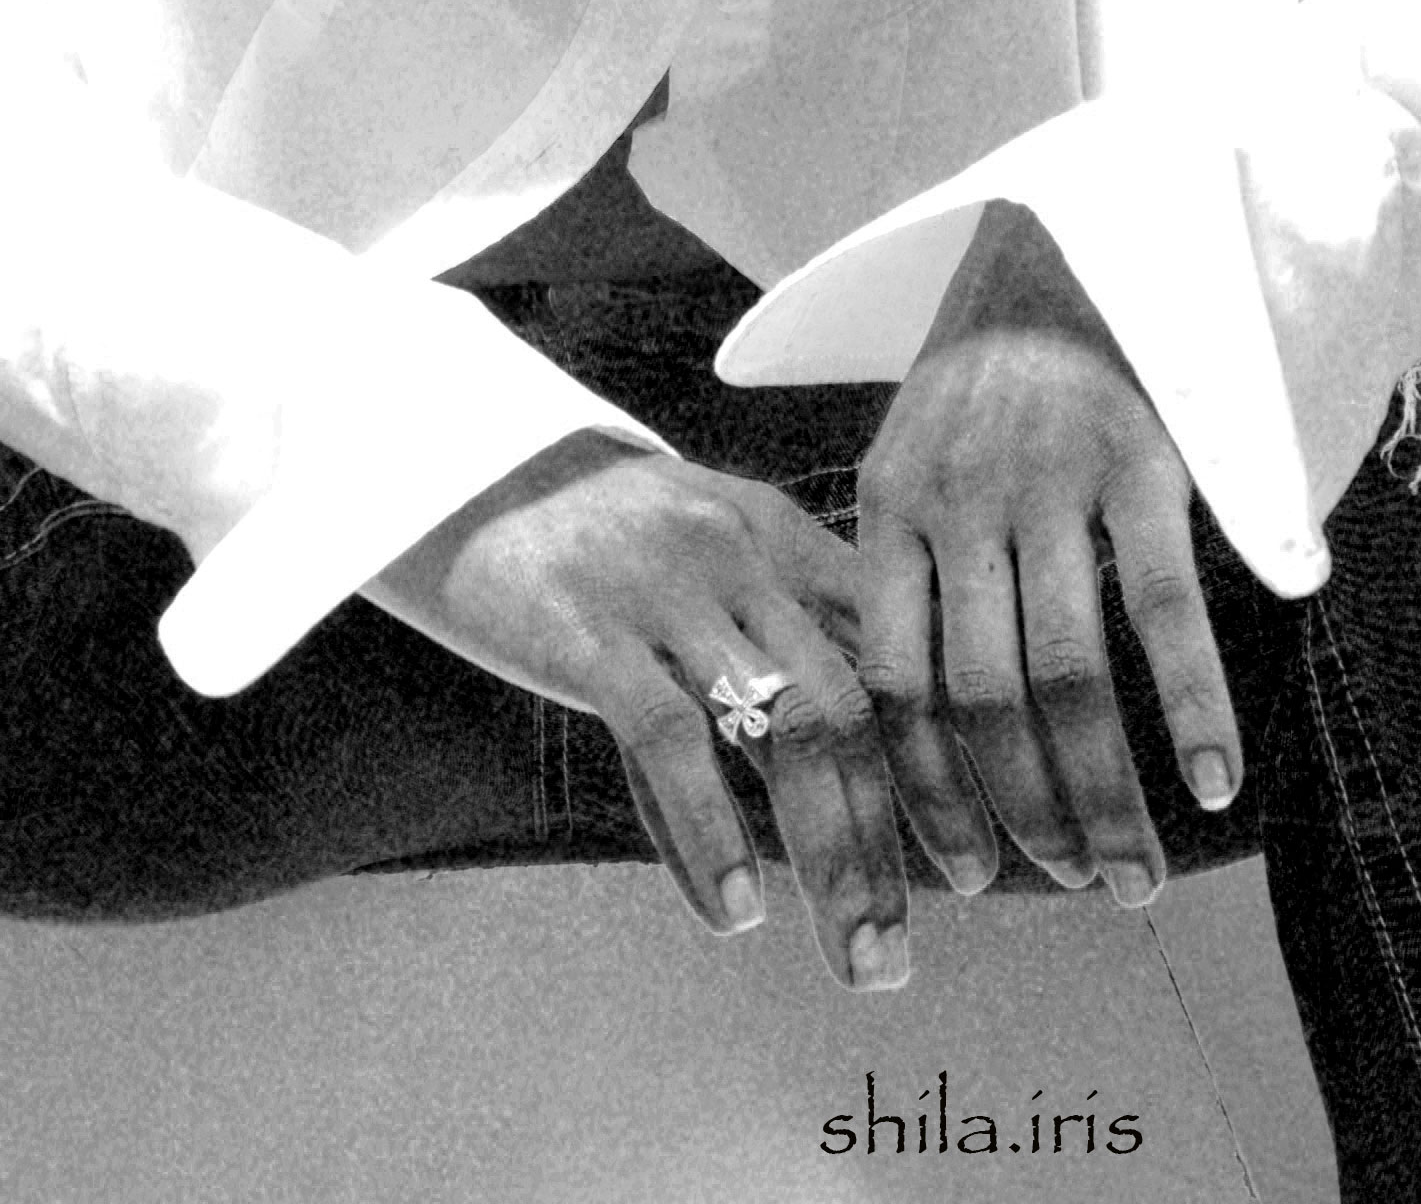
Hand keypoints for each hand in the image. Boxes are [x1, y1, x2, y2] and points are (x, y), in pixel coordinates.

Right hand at [365, 430, 911, 988]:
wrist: (458, 464)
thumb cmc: (589, 531)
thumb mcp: (702, 548)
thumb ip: (774, 632)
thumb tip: (852, 757)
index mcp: (780, 533)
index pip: (892, 652)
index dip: (938, 763)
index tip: (963, 861)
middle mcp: (740, 554)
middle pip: (853, 707)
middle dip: (893, 839)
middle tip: (907, 946)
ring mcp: (666, 589)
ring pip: (787, 733)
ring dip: (833, 858)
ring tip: (856, 956)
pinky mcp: (586, 628)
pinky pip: (669, 740)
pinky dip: (710, 835)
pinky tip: (733, 911)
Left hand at [856, 201, 1241, 907]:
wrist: (1074, 230)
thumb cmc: (990, 371)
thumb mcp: (914, 454)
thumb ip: (909, 569)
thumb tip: (909, 727)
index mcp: (887, 505)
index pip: (889, 685)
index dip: (925, 795)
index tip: (960, 877)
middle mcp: (958, 498)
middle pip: (979, 701)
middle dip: (1024, 818)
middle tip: (1073, 887)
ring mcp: (1049, 479)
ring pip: (1068, 677)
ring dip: (1105, 795)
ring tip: (1136, 874)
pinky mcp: (1140, 459)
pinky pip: (1165, 610)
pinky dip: (1195, 708)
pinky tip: (1218, 785)